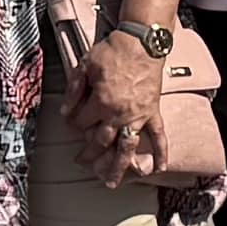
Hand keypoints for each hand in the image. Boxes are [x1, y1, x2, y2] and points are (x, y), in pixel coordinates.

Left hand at [66, 45, 165, 185]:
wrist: (141, 42)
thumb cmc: (112, 51)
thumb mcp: (85, 66)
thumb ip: (74, 91)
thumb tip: (65, 113)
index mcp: (101, 103)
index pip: (81, 123)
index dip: (72, 124)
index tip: (70, 123)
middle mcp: (119, 115)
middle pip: (101, 142)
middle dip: (88, 154)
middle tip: (80, 162)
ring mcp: (138, 116)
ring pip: (126, 148)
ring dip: (118, 167)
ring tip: (111, 183)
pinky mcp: (153, 112)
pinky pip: (158, 135)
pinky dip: (161, 152)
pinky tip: (159, 168)